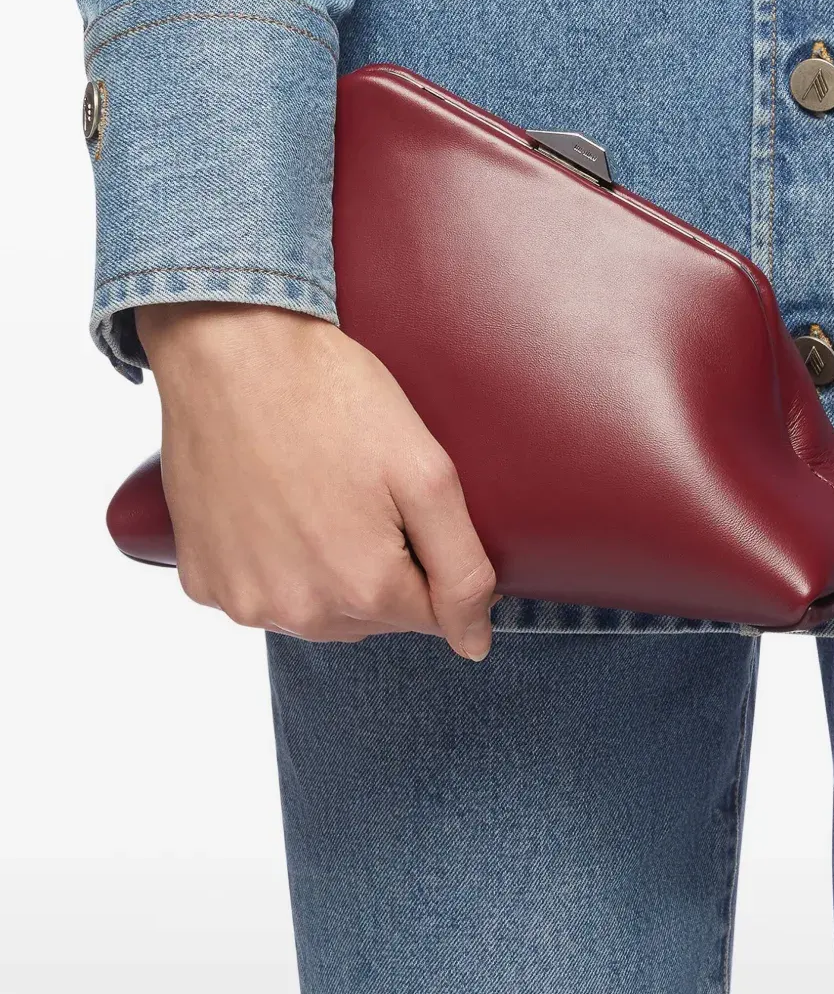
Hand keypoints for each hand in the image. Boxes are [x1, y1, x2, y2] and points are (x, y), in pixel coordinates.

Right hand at [135, 303, 496, 658]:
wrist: (230, 350)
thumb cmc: (331, 397)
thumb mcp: (426, 473)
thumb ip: (462, 569)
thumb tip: (473, 643)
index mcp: (363, 589)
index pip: (432, 614)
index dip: (428, 555)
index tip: (401, 502)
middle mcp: (299, 613)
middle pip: (371, 616)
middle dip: (378, 564)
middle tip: (358, 489)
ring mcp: (243, 600)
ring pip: (315, 610)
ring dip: (325, 569)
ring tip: (314, 494)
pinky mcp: (201, 579)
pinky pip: (258, 592)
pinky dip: (270, 561)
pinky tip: (270, 505)